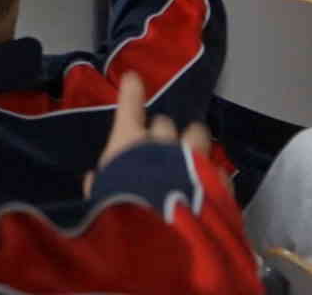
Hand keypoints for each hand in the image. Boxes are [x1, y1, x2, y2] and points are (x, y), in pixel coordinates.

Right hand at [84, 73, 213, 198]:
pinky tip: (211, 184)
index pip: (129, 108)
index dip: (131, 93)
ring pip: (197, 134)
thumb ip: (99, 185)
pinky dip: (211, 174)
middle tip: (161, 150)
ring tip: (194, 153)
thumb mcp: (99, 199)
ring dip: (193, 141)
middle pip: (164, 124)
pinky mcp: (215, 178)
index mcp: (129, 141)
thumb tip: (94, 178)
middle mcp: (162, 142)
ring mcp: (192, 157)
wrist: (159, 232)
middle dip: (162, 134)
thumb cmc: (120, 208)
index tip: (133, 80)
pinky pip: (216, 167)